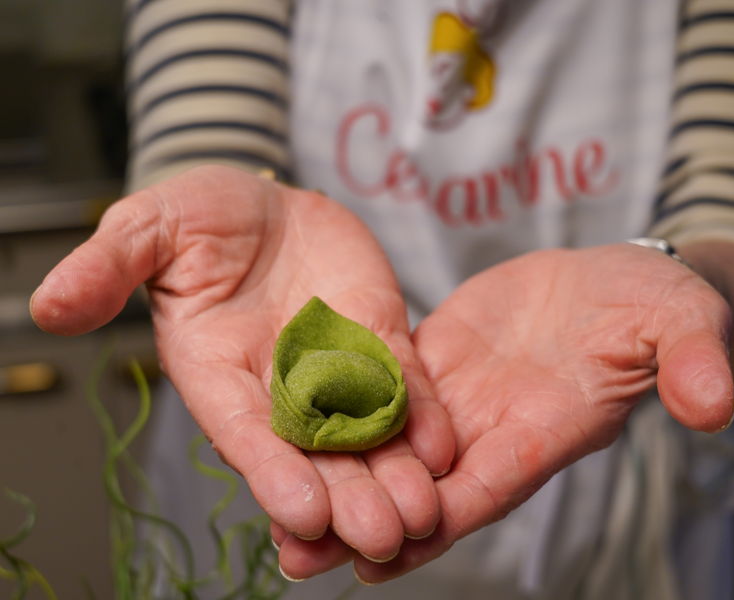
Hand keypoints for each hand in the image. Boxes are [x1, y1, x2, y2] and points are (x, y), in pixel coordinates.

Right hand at [30, 166, 454, 565]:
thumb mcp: (148, 229)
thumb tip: (47, 305)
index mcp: (218, 373)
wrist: (265, 204)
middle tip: (383, 538)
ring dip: (395, 475)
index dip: (272, 472)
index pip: (245, 433)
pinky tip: (446, 448)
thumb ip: (109, 268)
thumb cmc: (200, 217)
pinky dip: (423, 417)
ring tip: (426, 513)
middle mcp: (278, 387)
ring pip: (366, 435)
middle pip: (314, 454)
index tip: (303, 512)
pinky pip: (403, 385)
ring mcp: (334, 369)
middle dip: (348, 498)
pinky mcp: (378, 342)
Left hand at [277, 243, 733, 580]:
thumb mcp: (681, 322)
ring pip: (392, 449)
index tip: (378, 562)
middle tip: (293, 557)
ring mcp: (460, 398)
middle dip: (364, 523)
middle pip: (424, 489)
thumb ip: (692, 361)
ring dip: (339, 477)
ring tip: (270, 507)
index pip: (489, 487)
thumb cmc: (652, 306)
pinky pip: (382, 391)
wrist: (613, 281)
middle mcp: (495, 427)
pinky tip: (291, 424)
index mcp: (548, 429)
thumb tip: (715, 403)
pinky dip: (343, 414)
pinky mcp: (435, 361)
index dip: (439, 523)